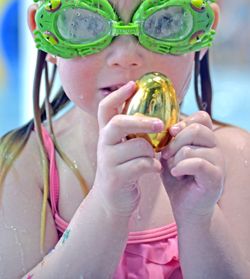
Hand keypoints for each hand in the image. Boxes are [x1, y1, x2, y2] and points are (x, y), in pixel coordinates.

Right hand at [93, 81, 162, 216]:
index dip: (118, 94)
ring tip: (154, 158)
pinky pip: (142, 165)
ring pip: (138, 146)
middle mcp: (103, 144)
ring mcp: (107, 161)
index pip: (105, 108)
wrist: (113, 201)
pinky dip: (154, 166)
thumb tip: (157, 114)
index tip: (133, 84)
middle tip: (160, 123)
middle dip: (141, 121)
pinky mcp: (116, 177)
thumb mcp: (124, 148)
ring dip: (152, 152)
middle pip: (118, 123)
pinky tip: (155, 170)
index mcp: (106, 134)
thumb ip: (133, 133)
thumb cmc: (124, 169)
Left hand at [160, 111, 224, 224]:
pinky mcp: (216, 177)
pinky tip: (176, 174)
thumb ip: (170, 139)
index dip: (184, 122)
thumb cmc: (178, 179)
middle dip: (175, 142)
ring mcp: (218, 162)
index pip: (202, 117)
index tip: (171, 133)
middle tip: (166, 155)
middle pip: (196, 129)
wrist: (186, 207)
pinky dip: (181, 167)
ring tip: (174, 169)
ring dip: (176, 159)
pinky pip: (197, 163)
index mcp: (206, 139)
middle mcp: (216, 147)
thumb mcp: (171, 154)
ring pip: (191, 148)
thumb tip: (162, 125)